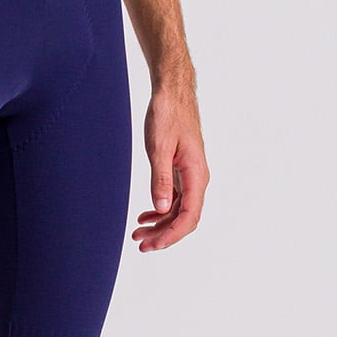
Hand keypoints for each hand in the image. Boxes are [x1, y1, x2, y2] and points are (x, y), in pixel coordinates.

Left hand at [133, 82, 208, 250]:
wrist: (172, 92)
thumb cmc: (167, 114)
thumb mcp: (159, 147)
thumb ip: (160, 179)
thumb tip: (161, 209)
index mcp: (196, 174)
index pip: (189, 216)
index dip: (171, 235)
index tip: (153, 245)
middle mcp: (197, 178)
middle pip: (184, 218)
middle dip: (164, 234)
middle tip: (140, 244)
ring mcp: (190, 174)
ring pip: (179, 209)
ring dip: (160, 224)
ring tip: (139, 233)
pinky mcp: (181, 169)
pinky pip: (175, 197)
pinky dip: (161, 209)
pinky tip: (146, 215)